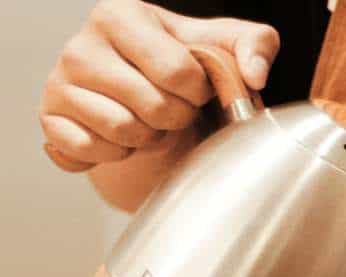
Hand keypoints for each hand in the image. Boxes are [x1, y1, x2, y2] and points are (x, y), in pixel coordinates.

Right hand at [40, 0, 278, 170]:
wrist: (145, 98)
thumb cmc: (184, 68)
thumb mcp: (225, 46)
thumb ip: (256, 44)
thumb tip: (255, 75)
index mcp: (120, 15)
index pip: (177, 71)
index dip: (198, 92)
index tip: (194, 86)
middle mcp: (80, 45)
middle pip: (154, 107)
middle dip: (176, 117)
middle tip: (171, 107)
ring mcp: (59, 83)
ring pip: (123, 132)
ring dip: (148, 137)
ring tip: (147, 119)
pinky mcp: (49, 120)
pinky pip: (91, 151)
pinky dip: (116, 154)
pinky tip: (121, 136)